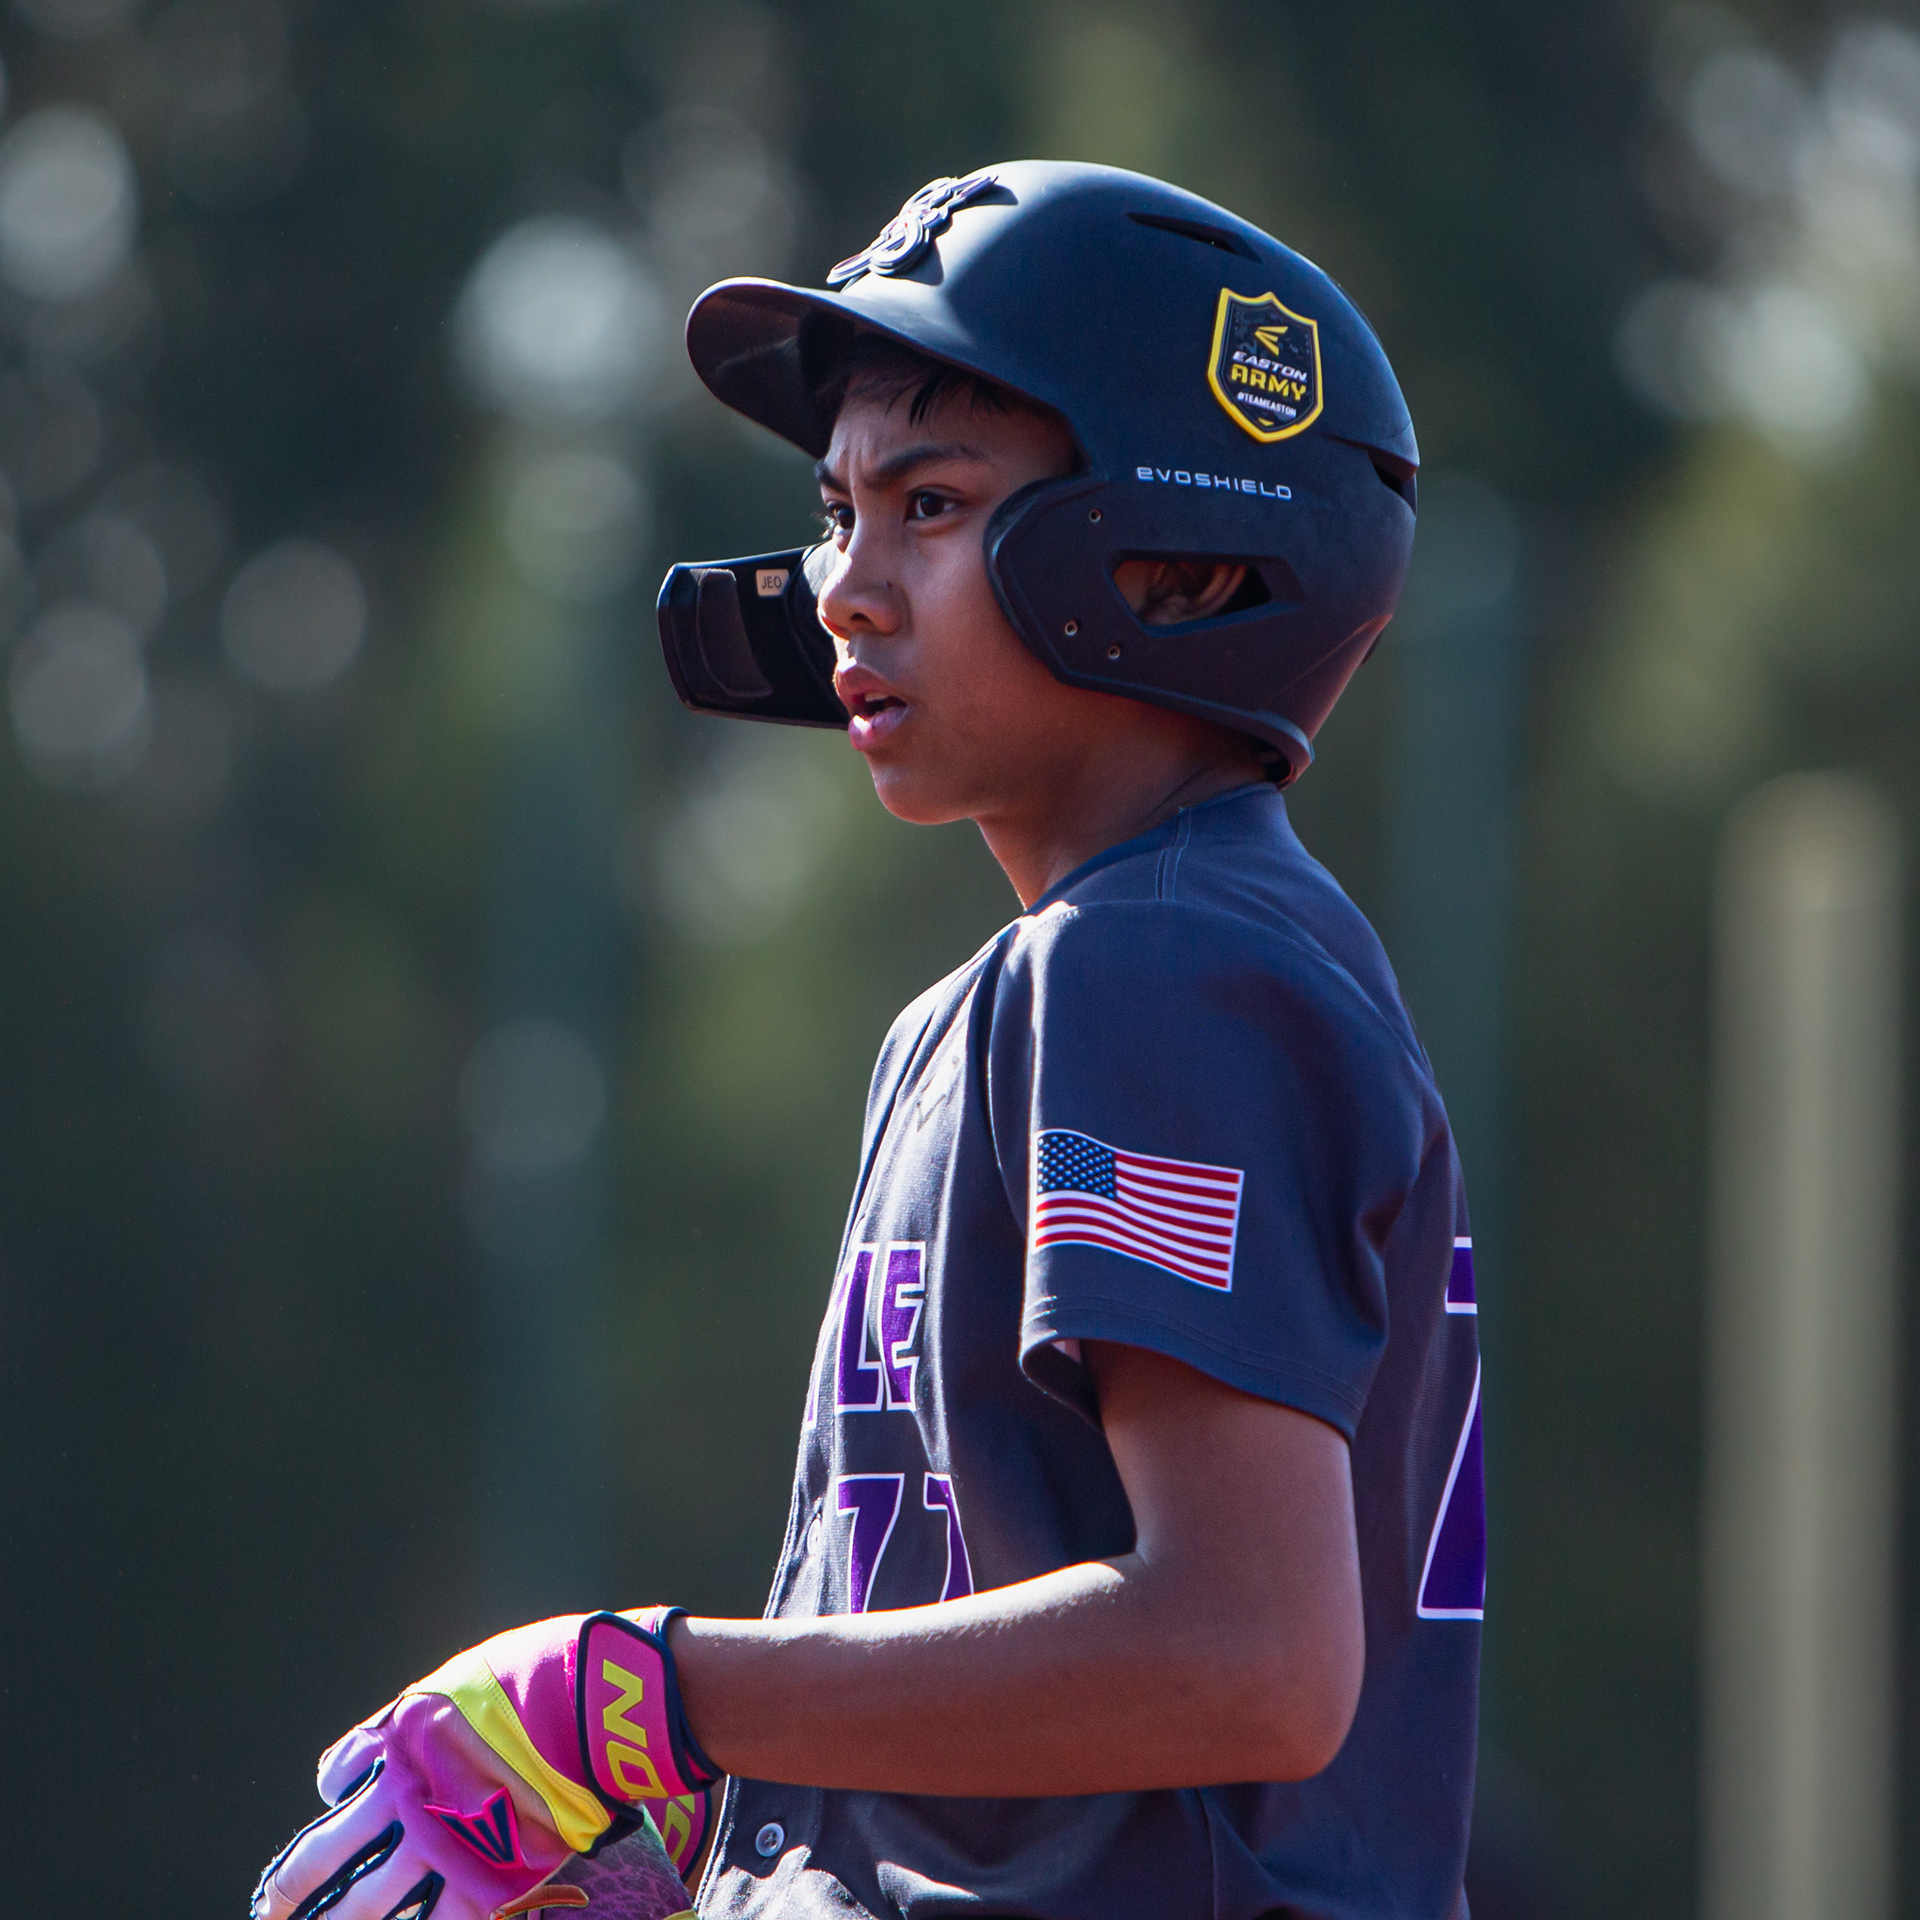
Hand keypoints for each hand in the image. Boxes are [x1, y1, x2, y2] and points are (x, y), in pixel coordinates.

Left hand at [251, 1610, 717, 1919]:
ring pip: (386, 1917)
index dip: (288, 1888)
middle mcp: (411, 1820)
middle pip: (341, 1892)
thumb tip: (337, 1778)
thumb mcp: (433, 1695)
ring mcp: (453, 1855)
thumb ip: (381, 1739)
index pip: (317, 1852)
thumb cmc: (514, 1684)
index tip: (273, 1904)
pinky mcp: (497, 1883)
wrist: (586, 1705)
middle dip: (312, 1916)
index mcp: (390, 1771)